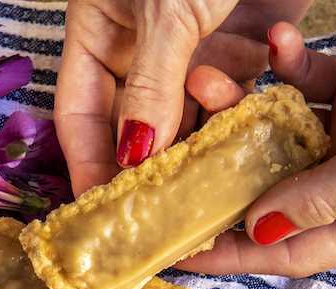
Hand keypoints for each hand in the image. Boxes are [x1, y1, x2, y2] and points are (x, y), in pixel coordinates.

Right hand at [55, 0, 312, 195]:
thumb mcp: (165, 9)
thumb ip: (149, 87)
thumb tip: (131, 162)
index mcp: (101, 32)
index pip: (83, 116)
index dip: (88, 166)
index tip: (100, 215)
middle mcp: (144, 47)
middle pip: (138, 127)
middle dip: (150, 171)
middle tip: (162, 221)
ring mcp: (197, 47)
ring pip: (194, 120)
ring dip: (205, 146)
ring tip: (214, 181)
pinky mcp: (248, 44)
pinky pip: (242, 96)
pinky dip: (247, 115)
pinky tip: (253, 136)